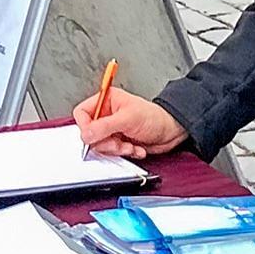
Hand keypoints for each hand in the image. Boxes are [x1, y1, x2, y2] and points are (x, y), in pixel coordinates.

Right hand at [74, 87, 188, 159]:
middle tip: (118, 142)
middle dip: (105, 141)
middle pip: (90, 132)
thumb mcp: (128, 119)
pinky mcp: (119, 142)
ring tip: (129, 145)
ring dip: (116, 149)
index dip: (85, 126)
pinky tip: (135, 147)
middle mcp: (108, 114)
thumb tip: (86, 134)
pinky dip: (124, 153)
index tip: (93, 135)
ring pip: (101, 145)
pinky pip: (112, 153)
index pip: (83, 113)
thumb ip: (104, 126)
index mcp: (107, 100)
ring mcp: (113, 129)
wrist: (171, 132)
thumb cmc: (154, 117)